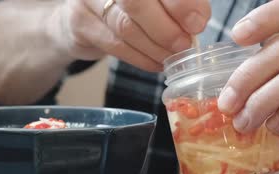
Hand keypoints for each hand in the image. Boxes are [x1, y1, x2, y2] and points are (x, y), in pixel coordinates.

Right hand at [56, 0, 210, 71]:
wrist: (84, 15)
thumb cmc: (131, 3)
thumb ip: (176, 3)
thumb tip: (197, 20)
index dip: (180, 3)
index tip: (198, 22)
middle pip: (136, 2)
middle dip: (166, 28)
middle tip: (184, 44)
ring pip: (126, 27)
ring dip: (155, 47)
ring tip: (172, 56)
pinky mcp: (80, 22)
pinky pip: (115, 46)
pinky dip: (141, 58)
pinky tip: (156, 62)